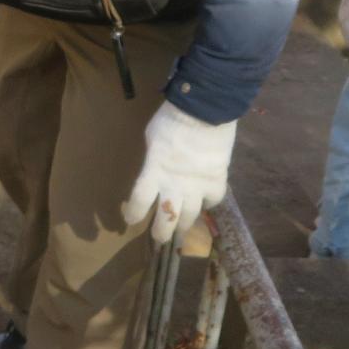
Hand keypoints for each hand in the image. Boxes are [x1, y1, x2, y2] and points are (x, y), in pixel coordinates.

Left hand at [123, 102, 238, 244]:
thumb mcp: (152, 139)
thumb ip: (153, 159)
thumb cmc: (172, 119)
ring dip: (185, 224)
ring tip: (182, 227)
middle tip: (160, 238)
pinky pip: (213, 200)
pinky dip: (209, 203)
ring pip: (191, 217)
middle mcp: (174, 185)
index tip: (131, 221)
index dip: (134, 214)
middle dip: (162, 232)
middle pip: (167, 220)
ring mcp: (197, 186)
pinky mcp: (217, 181)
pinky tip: (205, 201)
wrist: (206, 110)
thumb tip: (156, 167)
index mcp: (153, 172)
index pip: (139, 202)